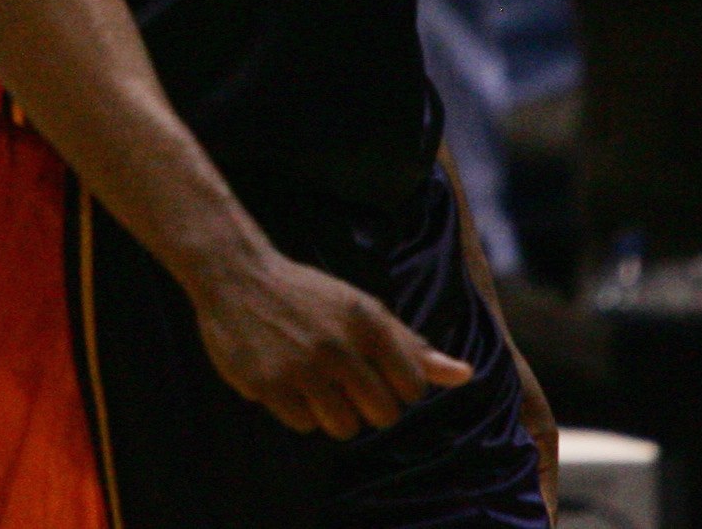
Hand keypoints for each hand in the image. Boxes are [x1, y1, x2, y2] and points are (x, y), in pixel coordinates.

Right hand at [187, 247, 471, 438]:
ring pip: (344, 427)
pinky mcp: (267, 384)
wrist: (235, 275)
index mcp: (367, 322)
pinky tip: (287, 381)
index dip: (397, 388)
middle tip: (344, 381)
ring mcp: (301, 367)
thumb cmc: (307, 295)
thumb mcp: (363, 309)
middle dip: (368, 405)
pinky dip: (299, 410)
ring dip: (334, 413)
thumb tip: (466, 376)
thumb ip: (412, 346)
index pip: (412, 389)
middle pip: (382, 415)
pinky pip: (303, 424)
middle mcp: (337, 346)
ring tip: (316, 384)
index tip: (375, 372)